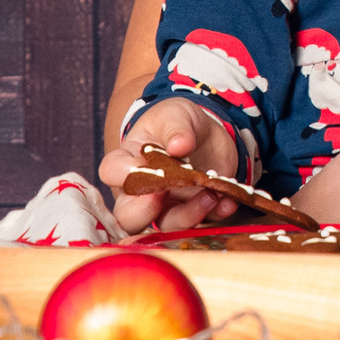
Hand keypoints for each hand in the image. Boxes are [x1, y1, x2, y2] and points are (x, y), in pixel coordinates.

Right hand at [101, 98, 239, 234]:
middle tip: (164, 192)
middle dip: (143, 211)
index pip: (111, 172)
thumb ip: (176, 128)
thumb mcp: (176, 114)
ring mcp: (167, 205)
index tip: (141, 165)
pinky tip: (228, 202)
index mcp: (128, 161)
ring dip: (188, 215)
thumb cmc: (178, 122)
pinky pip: (202, 222)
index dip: (121, 173)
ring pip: (166, 224)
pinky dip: (215, 214)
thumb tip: (179, 145)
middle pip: (128, 216)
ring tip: (210, 194)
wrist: (207, 132)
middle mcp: (141, 191)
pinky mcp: (194, 210)